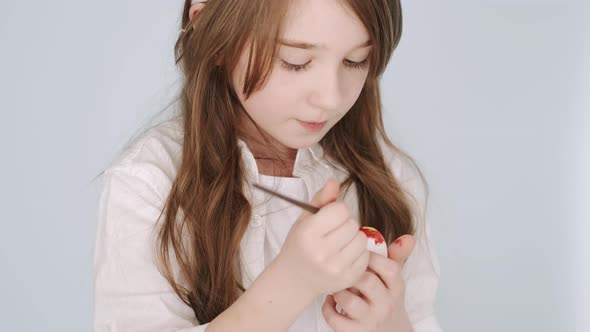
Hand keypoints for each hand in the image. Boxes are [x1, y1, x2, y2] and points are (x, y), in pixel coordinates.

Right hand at [275, 179, 369, 297]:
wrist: (294, 279)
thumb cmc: (299, 245)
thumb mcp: (304, 219)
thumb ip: (321, 199)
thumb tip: (334, 181)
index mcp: (308, 234)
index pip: (340, 210)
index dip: (337, 210)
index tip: (329, 217)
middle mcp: (321, 252)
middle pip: (353, 224)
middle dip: (346, 224)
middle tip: (333, 232)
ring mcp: (336, 268)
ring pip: (362, 239)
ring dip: (354, 237)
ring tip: (340, 243)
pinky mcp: (348, 278)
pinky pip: (366, 256)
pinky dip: (358, 253)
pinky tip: (344, 255)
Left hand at [322, 234, 415, 331]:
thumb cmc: (385, 299)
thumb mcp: (393, 280)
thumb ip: (397, 257)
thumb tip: (408, 237)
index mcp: (396, 288)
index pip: (389, 268)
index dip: (371, 257)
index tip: (358, 253)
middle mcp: (386, 305)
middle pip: (367, 282)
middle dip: (352, 273)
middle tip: (343, 269)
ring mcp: (370, 321)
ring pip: (350, 301)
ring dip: (338, 291)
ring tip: (336, 286)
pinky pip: (336, 319)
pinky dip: (328, 308)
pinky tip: (330, 301)